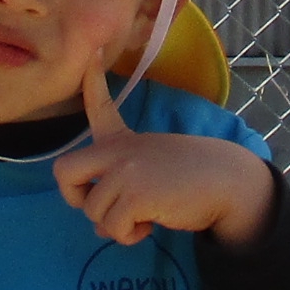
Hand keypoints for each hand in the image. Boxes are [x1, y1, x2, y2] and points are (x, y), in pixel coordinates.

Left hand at [55, 62, 274, 247]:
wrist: (225, 182)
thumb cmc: (191, 179)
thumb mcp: (151, 171)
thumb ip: (121, 194)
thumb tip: (99, 228)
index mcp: (124, 139)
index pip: (100, 106)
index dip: (90, 82)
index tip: (90, 53)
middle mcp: (119, 150)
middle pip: (64, 171)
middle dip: (74, 197)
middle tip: (102, 207)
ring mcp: (125, 170)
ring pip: (92, 212)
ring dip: (115, 226)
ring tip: (143, 217)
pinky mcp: (135, 194)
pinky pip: (113, 228)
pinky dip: (129, 236)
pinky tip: (150, 225)